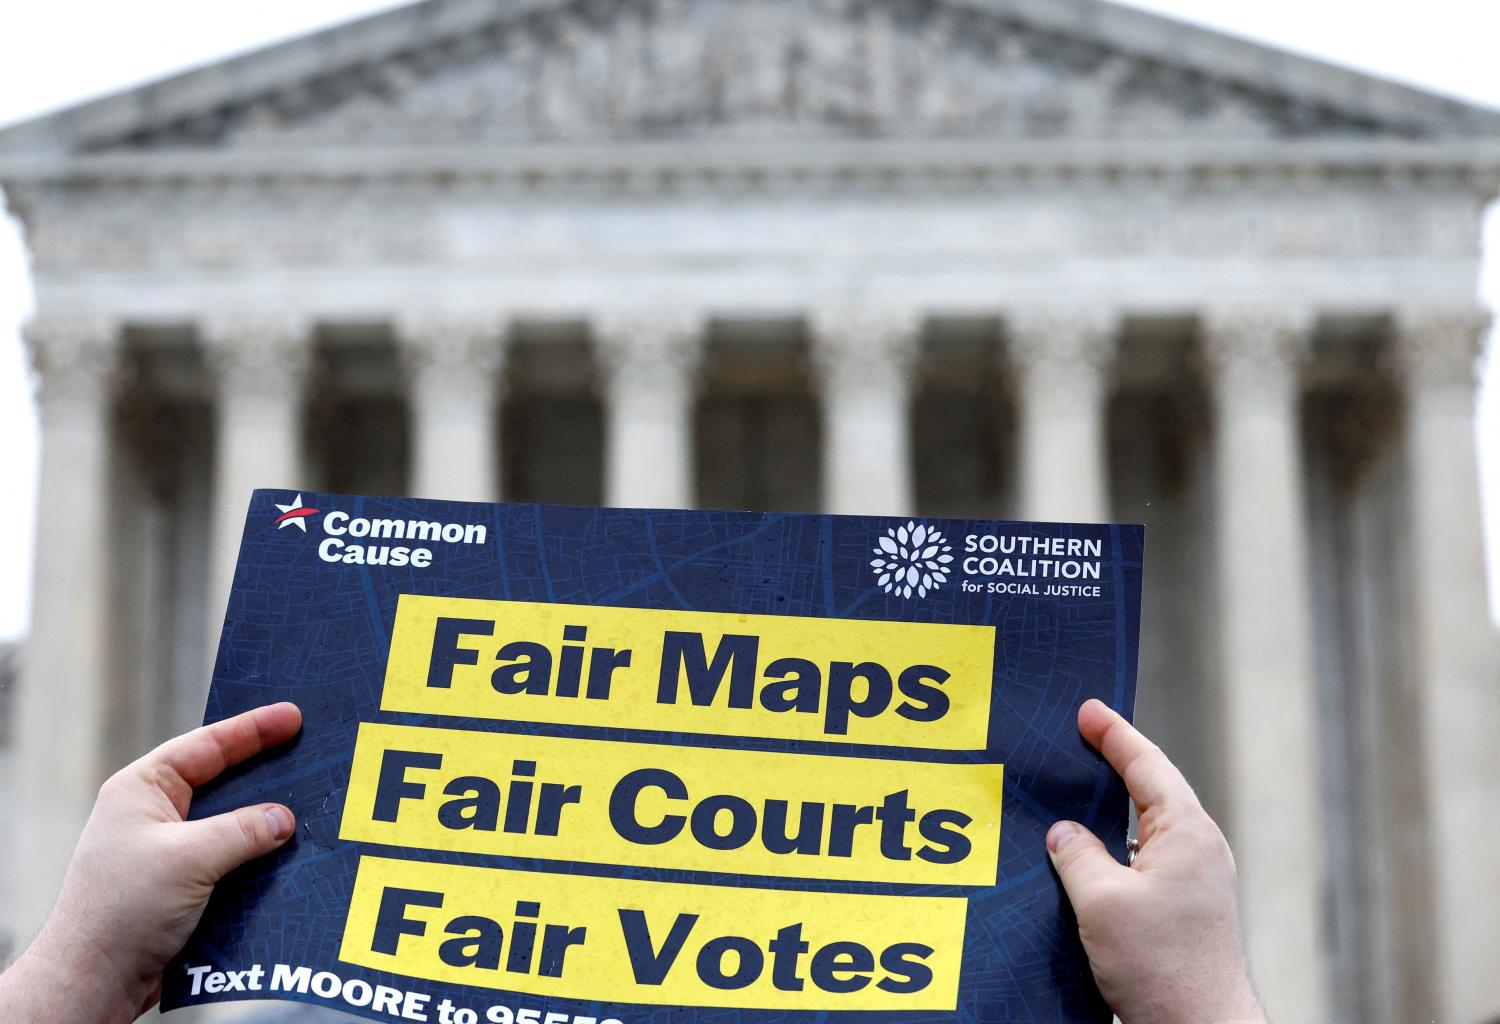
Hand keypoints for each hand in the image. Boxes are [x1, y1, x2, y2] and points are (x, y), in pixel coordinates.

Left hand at [1, 702, 302, 1023]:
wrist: (94, 982)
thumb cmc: (123, 910)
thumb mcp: (189, 858)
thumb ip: (243, 831)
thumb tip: (286, 819)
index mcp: (142, 789)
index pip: (206, 745)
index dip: (253, 729)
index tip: (295, 715)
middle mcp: (154, 813)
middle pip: (222, 780)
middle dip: (266, 770)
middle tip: (310, 752)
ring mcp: (168, 849)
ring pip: (229, 822)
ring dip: (265, 820)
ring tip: (310, 805)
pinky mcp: (182, 884)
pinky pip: (230, 858)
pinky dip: (258, 855)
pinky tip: (289, 856)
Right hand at [1047, 699, 1263, 1023]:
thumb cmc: (1162, 968)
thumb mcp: (1102, 902)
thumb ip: (1077, 854)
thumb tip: (1064, 833)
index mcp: (1187, 832)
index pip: (1147, 764)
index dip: (1114, 734)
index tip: (1088, 709)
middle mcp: (1201, 850)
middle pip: (1152, 790)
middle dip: (1114, 763)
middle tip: (1080, 738)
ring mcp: (1198, 882)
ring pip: (1148, 830)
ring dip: (1112, 812)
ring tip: (1074, 797)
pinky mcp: (1188, 911)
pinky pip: (1147, 861)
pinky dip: (1117, 849)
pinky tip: (1087, 861)